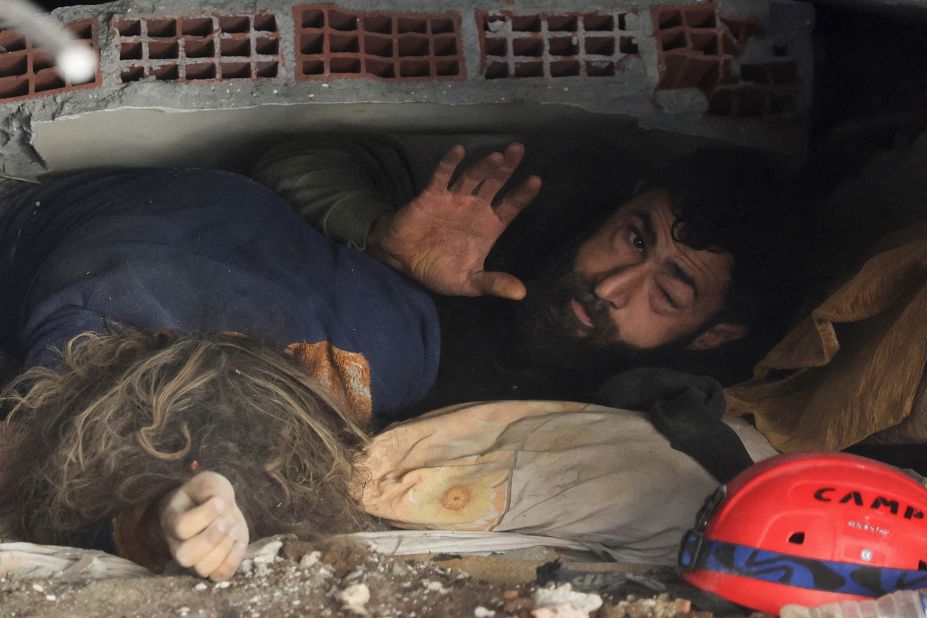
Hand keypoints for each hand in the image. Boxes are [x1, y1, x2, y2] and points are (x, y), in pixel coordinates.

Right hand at [158, 471, 248, 580]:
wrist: (216, 506)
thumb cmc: (207, 494)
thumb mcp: (207, 482)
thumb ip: (210, 487)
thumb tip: (217, 502)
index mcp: (172, 519)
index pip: (181, 526)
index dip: (203, 515)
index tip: (220, 501)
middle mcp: (178, 544)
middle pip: (185, 556)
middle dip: (210, 539)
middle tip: (226, 521)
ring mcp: (195, 558)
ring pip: (203, 568)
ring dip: (224, 548)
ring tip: (234, 529)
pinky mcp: (214, 565)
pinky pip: (219, 576)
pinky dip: (233, 562)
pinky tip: (240, 543)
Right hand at [366, 143, 540, 299]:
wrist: (403, 262)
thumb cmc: (438, 270)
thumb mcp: (468, 283)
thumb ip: (493, 283)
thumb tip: (521, 294)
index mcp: (488, 226)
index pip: (510, 207)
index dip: (522, 194)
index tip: (536, 180)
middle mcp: (474, 208)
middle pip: (494, 184)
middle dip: (506, 168)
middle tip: (518, 150)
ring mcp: (454, 200)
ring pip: (472, 178)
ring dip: (483, 166)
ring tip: (497, 156)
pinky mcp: (431, 196)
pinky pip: (442, 177)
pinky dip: (449, 164)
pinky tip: (459, 150)